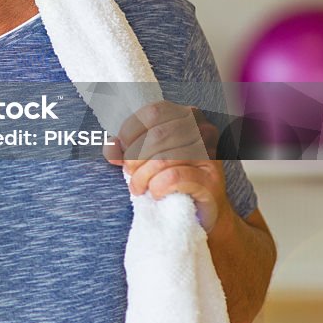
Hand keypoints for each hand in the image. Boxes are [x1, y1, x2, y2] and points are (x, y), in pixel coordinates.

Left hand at [103, 101, 229, 231]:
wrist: (202, 209)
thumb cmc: (172, 176)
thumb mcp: (147, 156)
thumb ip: (127, 147)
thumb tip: (111, 148)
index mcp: (186, 116)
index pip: (153, 113)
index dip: (131, 131)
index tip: (123, 151)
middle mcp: (203, 130)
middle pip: (157, 136)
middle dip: (135, 158)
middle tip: (130, 174)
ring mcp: (211, 155)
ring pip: (164, 158)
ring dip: (143, 176)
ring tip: (138, 187)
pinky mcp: (212, 180)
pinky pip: (175, 177)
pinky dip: (158, 186)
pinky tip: (156, 192)